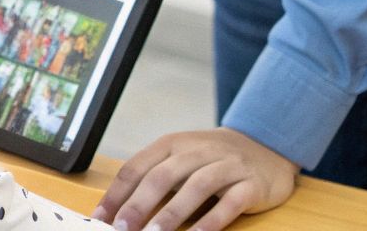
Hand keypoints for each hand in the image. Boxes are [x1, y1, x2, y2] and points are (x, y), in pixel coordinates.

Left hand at [93, 127, 296, 230]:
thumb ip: (154, 179)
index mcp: (173, 144)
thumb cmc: (212, 159)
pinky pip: (231, 202)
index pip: (137, 166)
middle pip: (163, 176)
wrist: (266, 146)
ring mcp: (227, 165)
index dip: (117, 193)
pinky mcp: (251, 183)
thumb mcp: (181, 159)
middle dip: (139, 204)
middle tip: (122, 229)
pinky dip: (213, 220)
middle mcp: (198, 150)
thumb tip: (119, 212)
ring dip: (173, 213)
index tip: (101, 217)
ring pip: (196, 187)